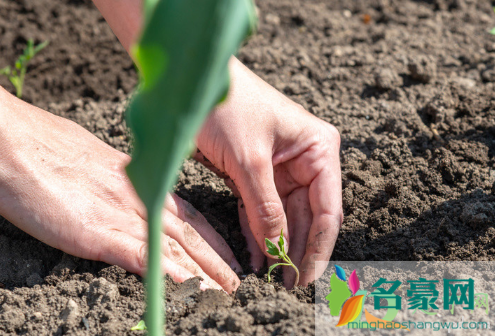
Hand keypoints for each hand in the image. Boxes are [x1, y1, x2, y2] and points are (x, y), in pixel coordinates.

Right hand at [0, 68, 240, 292]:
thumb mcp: (92, 162)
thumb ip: (114, 183)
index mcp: (137, 180)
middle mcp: (139, 197)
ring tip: (227, 291)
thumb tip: (119, 198)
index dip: (210, 235)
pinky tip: (190, 289)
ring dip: (205, 271)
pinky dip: (171, 275)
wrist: (8, 143)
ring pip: (177, 246)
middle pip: (191, 231)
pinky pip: (145, 257)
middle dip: (218, 257)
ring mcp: (122, 214)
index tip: (226, 252)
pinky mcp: (99, 233)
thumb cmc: (43, 147)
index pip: (186, 211)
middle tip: (239, 279)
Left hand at [195, 58, 342, 287]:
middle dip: (297, 250)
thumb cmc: (227, 105)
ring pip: (285, 216)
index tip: (306, 277)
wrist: (194, 82)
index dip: (318, 247)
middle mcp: (306, 160)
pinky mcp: (258, 173)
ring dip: (278, 245)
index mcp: (318, 149)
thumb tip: (276, 249)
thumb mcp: (248, 160)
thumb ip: (265, 206)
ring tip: (273, 277)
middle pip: (307, 216)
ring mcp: (282, 168)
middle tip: (288, 285)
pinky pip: (262, 209)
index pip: (327, 209)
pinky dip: (258, 231)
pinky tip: (256, 255)